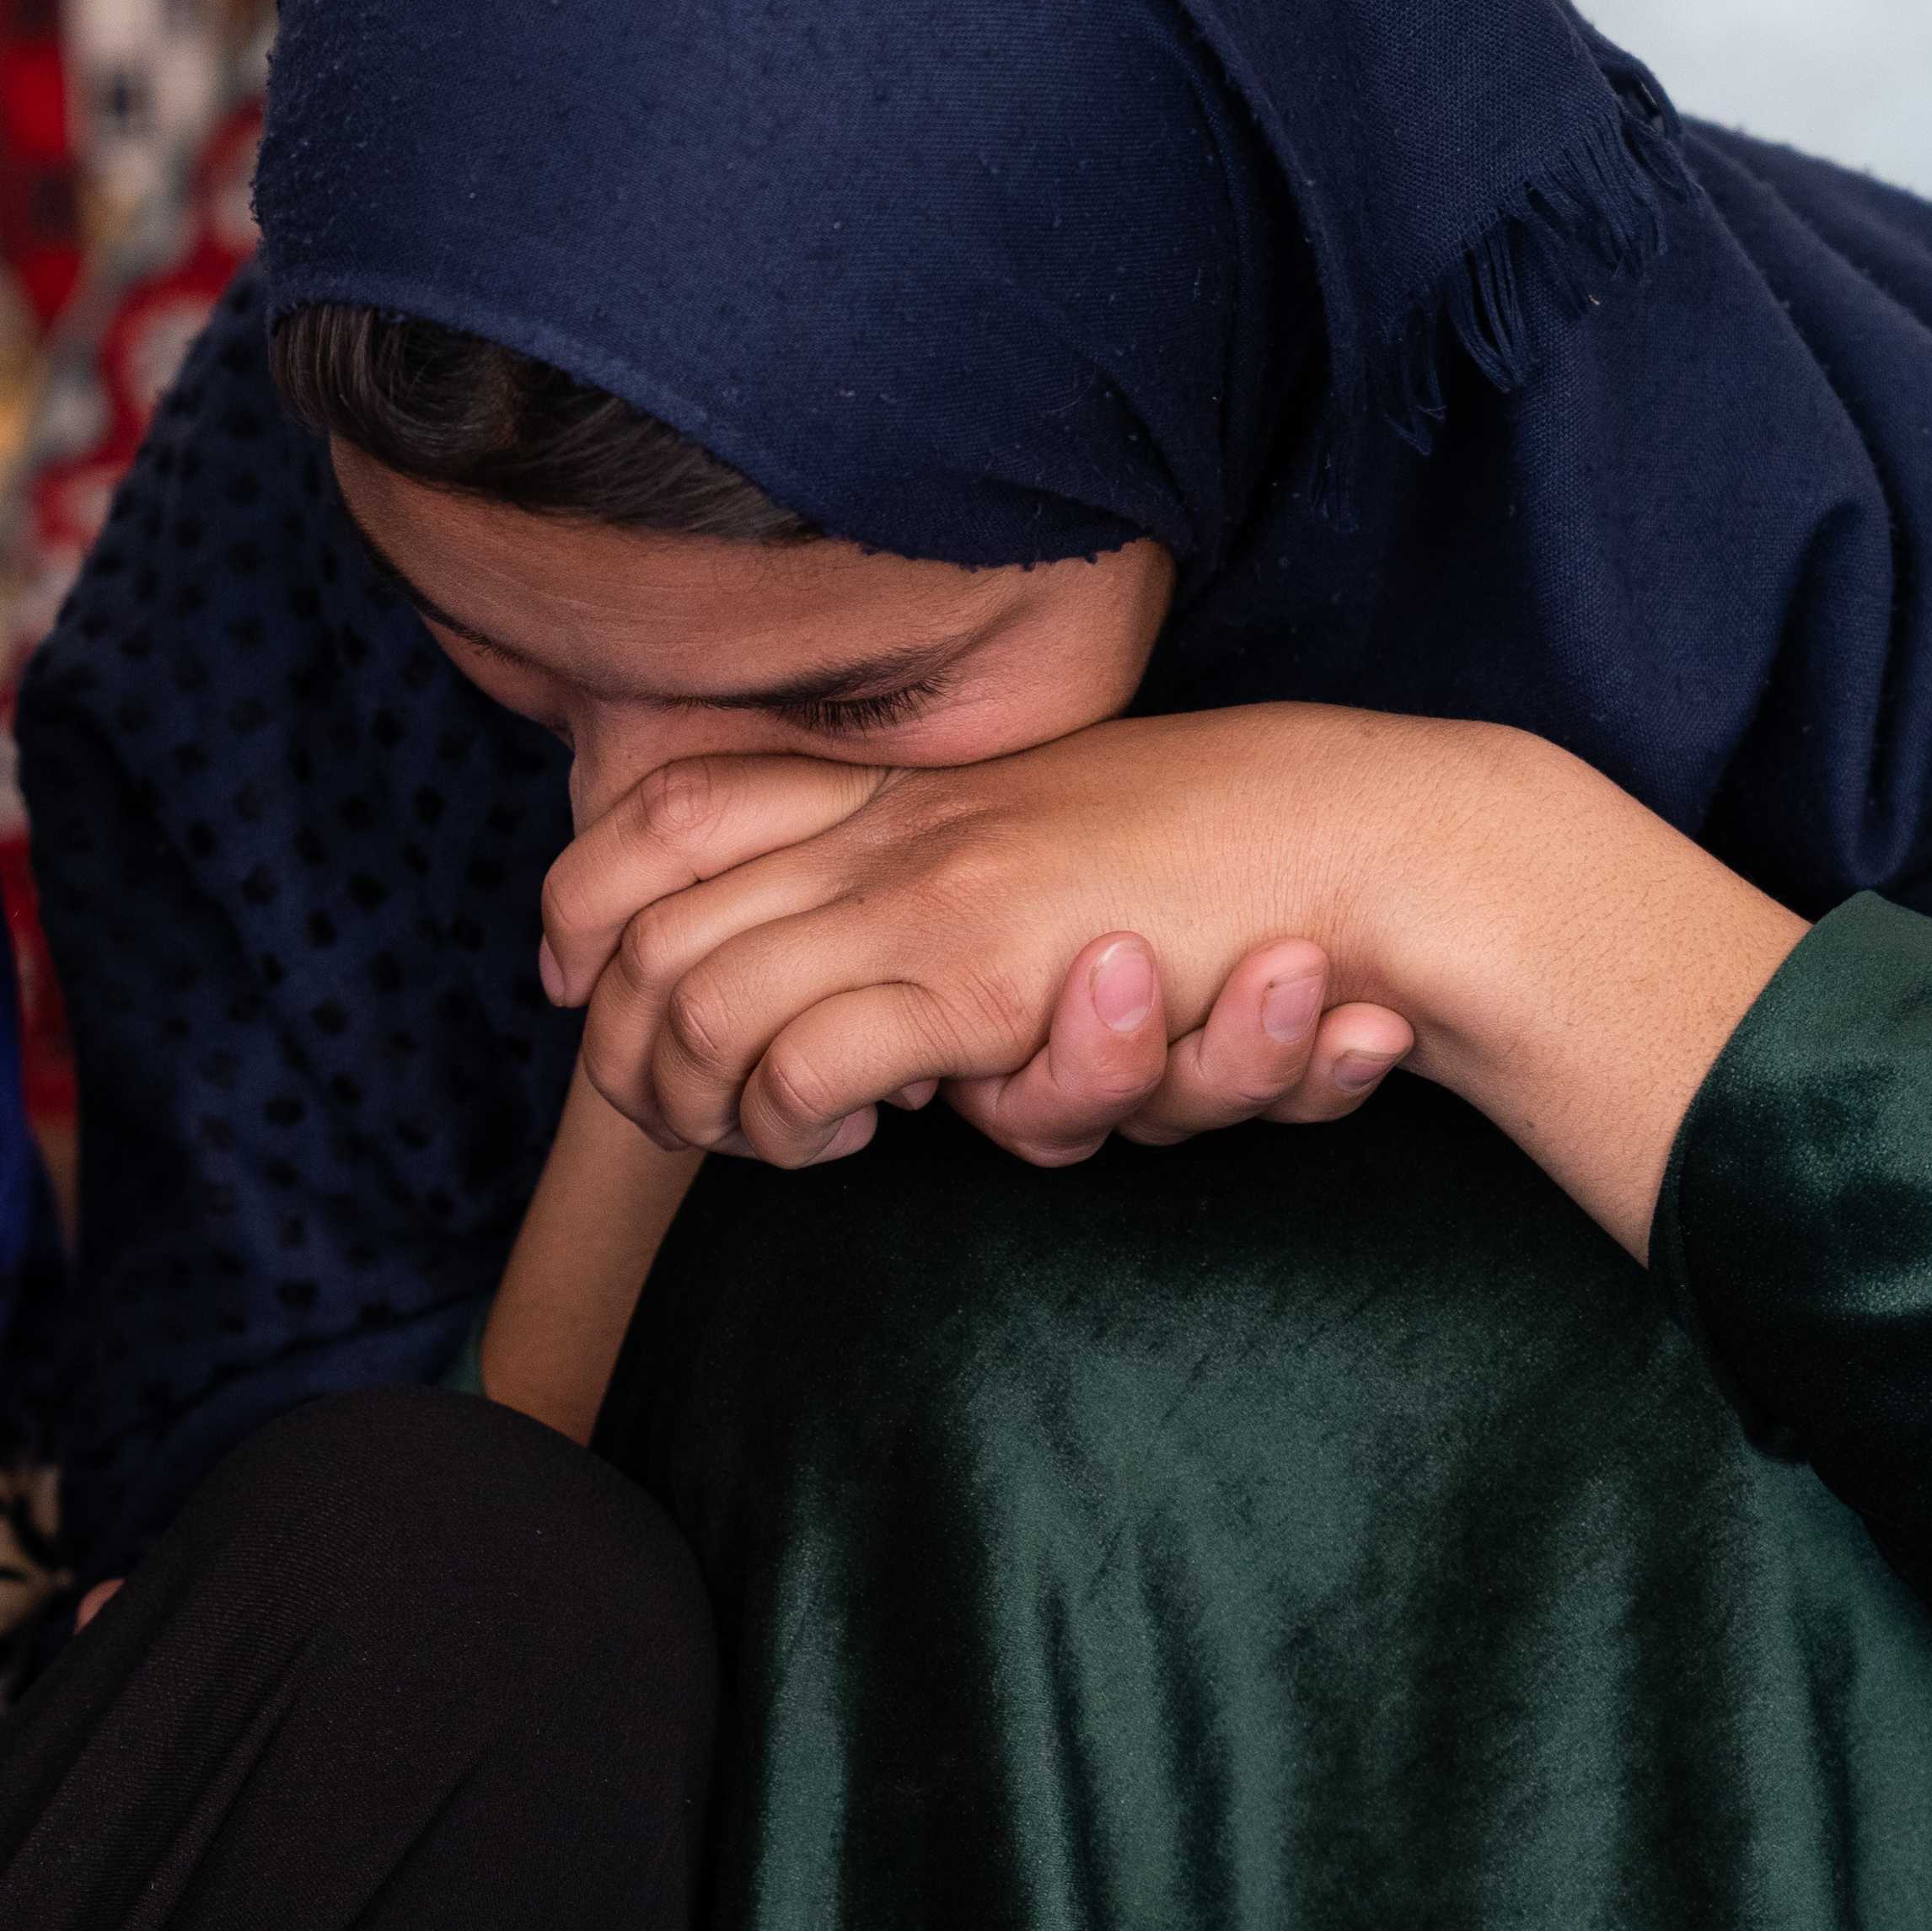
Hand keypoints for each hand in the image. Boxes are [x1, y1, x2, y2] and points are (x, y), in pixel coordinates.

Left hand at [536, 728, 1427, 1171]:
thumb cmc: (1218, 860)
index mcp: (896, 791)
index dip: (583, 900)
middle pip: (640, 921)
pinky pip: (804, 1062)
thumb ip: (958, 885)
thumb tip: (885, 970)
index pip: (668, 812)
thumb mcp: (1051, 851)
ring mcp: (924, 892)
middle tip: (668, 1115)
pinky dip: (792, 1122)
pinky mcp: (979, 974)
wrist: (1354, 828)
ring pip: (694, 1003)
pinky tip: (856, 1135)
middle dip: (617, 1043)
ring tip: (761, 1138)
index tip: (577, 982)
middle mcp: (885, 827)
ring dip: (696, 1099)